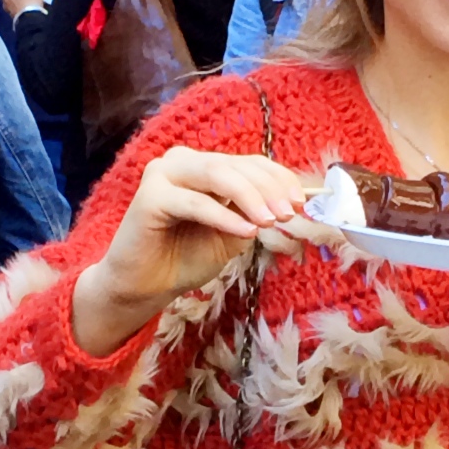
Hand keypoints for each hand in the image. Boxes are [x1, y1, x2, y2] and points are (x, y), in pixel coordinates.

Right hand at [72, 145, 310, 357]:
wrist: (145, 286)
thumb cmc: (186, 258)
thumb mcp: (231, 235)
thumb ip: (253, 214)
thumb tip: (287, 202)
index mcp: (204, 166)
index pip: (248, 162)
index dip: (278, 178)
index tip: (303, 202)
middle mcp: (183, 161)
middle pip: (235, 165)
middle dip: (268, 189)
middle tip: (291, 213)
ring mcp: (163, 174)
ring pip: (217, 175)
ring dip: (250, 197)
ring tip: (272, 221)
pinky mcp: (150, 196)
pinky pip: (196, 202)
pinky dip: (224, 217)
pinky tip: (247, 232)